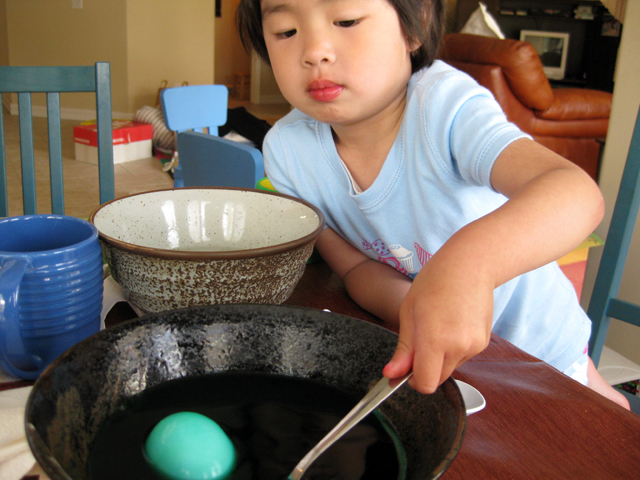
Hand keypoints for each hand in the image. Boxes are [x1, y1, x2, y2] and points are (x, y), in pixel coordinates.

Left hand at [382, 254, 493, 393]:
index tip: (407, 368)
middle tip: (420, 339)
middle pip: (438, 378)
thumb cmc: (435, 282)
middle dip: (425, 368)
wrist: (470, 265)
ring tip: (438, 325)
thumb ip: (403, 349)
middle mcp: (458, 348)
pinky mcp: (483, 342)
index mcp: (435, 340)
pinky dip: (454, 349)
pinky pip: (463, 357)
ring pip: (450, 367)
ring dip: (440, 358)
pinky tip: (452, 324)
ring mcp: (474, 346)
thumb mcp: (408, 312)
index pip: (426, 384)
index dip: (413, 380)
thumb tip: (391, 375)